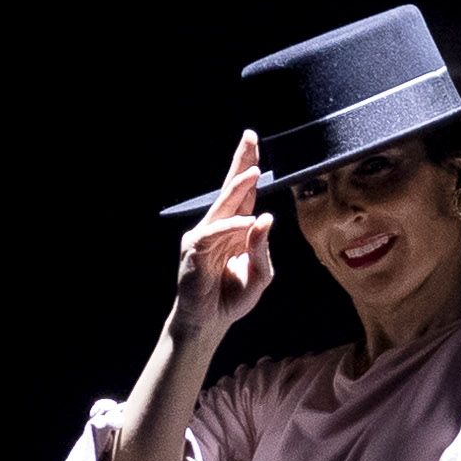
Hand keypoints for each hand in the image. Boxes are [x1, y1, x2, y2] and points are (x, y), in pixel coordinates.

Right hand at [171, 129, 279, 340]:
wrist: (209, 322)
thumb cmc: (232, 297)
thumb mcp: (260, 275)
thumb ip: (262, 249)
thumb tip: (265, 219)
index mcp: (236, 229)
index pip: (245, 193)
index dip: (248, 167)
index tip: (254, 141)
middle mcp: (220, 226)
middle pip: (231, 189)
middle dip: (241, 163)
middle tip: (250, 137)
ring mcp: (205, 236)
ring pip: (223, 206)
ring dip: (238, 188)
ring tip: (254, 172)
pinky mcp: (195, 250)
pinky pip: (215, 233)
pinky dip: (232, 227)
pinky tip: (249, 222)